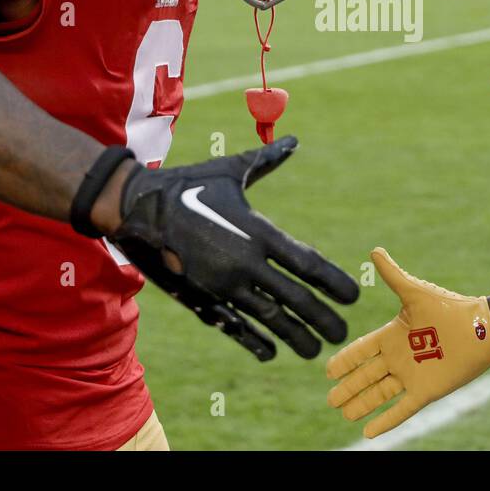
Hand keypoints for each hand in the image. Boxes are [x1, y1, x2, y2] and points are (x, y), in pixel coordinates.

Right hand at [111, 135, 357, 359]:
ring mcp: (222, 285)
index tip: (353, 296)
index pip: (307, 263)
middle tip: (342, 332)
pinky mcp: (201, 298)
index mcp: (257, 231)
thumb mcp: (230, 169)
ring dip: (294, 336)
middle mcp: (244, 263)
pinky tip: (271, 351)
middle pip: (294, 298)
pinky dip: (254, 340)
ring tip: (314, 349)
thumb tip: (293, 139)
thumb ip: (266, 160)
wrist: (136, 209)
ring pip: (268, 318)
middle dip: (322, 317)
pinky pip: (234, 325)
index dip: (333, 282)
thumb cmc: (188, 184)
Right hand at [326, 248, 489, 437]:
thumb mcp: (415, 293)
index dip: (345, 360)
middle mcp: (399, 357)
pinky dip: (385, 422)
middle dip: (347, 388)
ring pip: (379, 395)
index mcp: (393, 335)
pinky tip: (369, 434)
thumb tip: (375, 250)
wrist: (481, 329)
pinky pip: (401, 410)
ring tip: (344, 414)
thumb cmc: (449, 307)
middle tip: (330, 400)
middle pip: (366, 376)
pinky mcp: (426, 392)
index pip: (361, 350)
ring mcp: (411, 376)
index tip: (327, 371)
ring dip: (361, 405)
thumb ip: (393, 275)